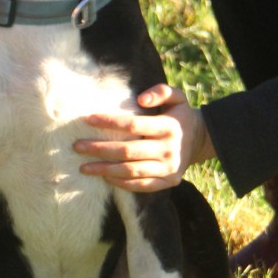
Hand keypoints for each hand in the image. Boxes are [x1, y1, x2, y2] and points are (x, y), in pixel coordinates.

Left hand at [73, 84, 213, 192]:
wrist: (200, 139)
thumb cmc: (179, 114)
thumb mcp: (177, 96)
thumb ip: (161, 91)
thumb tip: (141, 100)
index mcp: (169, 127)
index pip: (133, 125)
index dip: (109, 122)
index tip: (88, 119)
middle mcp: (169, 149)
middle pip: (127, 151)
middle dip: (99, 149)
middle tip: (77, 146)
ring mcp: (169, 168)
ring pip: (131, 171)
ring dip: (104, 170)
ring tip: (84, 167)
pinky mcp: (168, 182)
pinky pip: (141, 186)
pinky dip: (121, 183)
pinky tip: (104, 177)